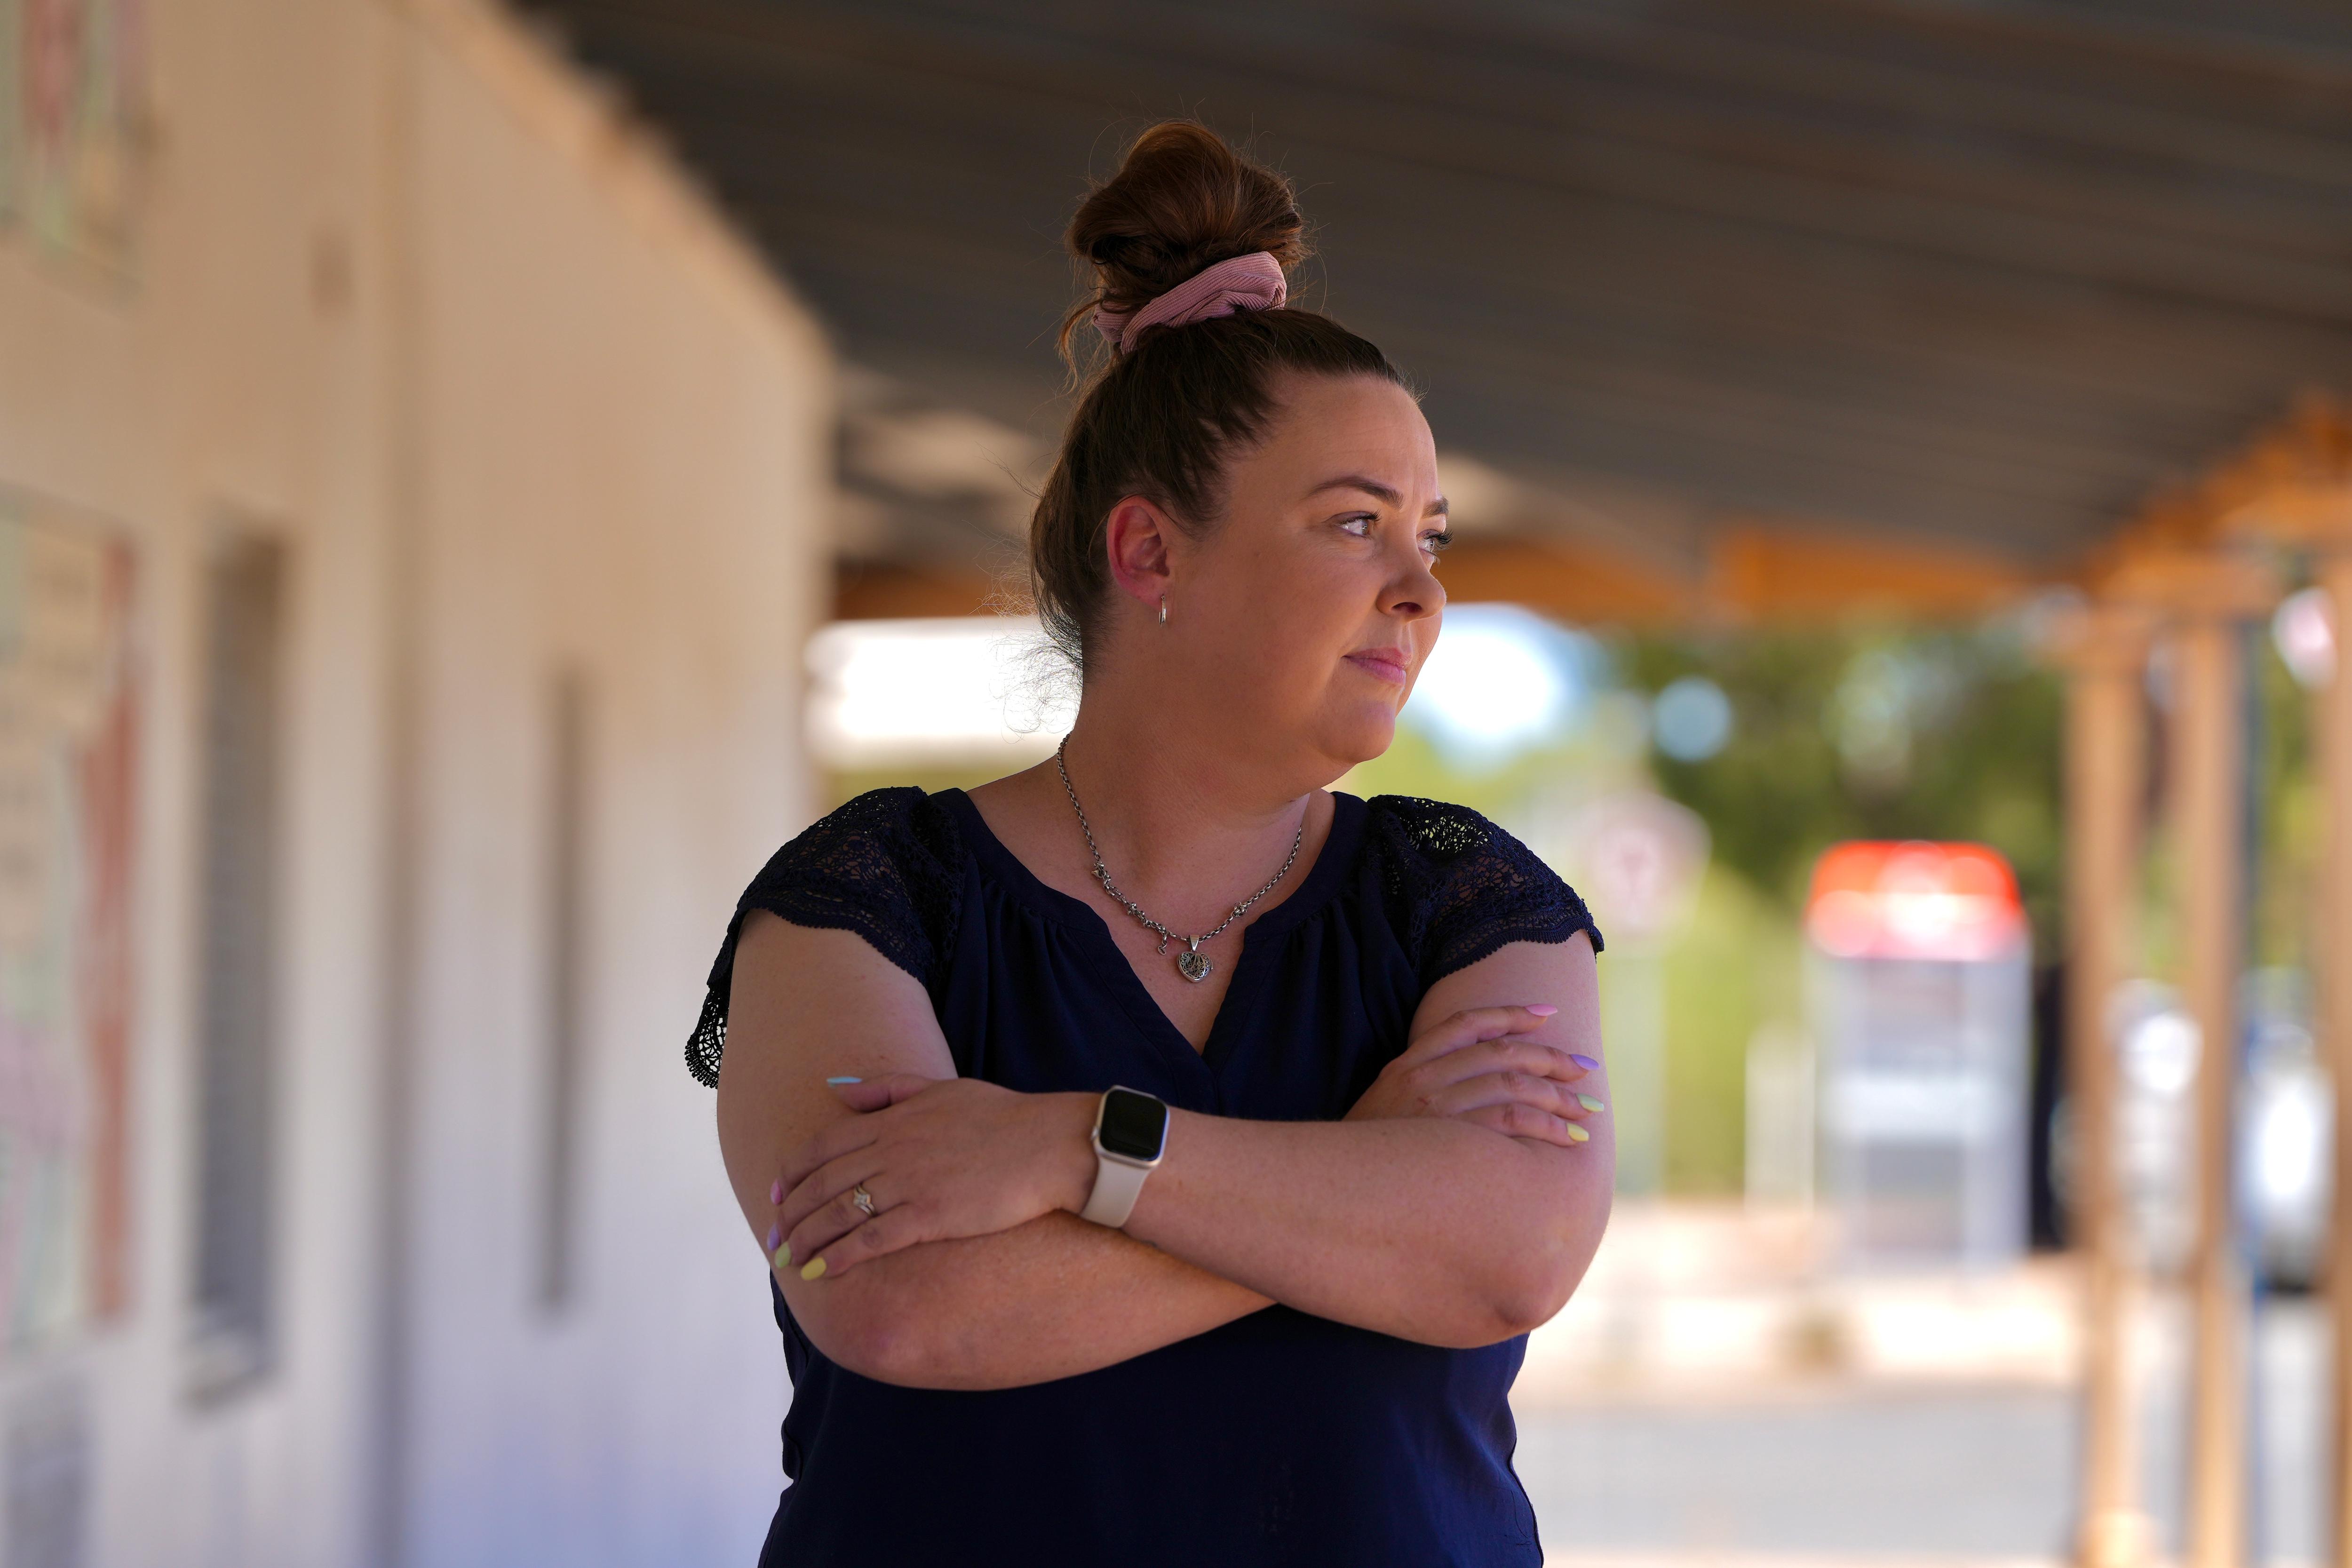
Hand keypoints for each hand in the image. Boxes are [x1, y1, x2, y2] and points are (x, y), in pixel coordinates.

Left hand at [768, 1076, 1095, 1280]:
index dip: (792, 1172)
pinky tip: (823, 1271)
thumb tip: (836, 1090)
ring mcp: (910, 1183)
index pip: (824, 1145)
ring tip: (789, 1260)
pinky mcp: (930, 1216)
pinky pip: (872, 1239)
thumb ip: (887, 1090)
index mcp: (894, 1118)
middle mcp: (893, 1149)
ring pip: (840, 1213)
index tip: (775, 1193)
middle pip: (823, 1183)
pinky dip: (841, 1256)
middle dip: (791, 1213)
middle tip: (775, 1238)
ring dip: (807, 1238)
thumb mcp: (942, 1089)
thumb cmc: (1003, 1116)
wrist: (1050, 1144)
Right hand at [1345, 1005, 1602, 1148]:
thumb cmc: (1367, 1155)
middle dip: (1552, 1059)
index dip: (1511, 1014)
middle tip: (1586, 1070)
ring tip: (1586, 1111)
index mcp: (1407, 1064)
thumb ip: (1423, 1085)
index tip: (1549, 1013)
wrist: (1333, 1191)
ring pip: (1513, 1086)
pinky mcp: (1448, 1139)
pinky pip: (1510, 1121)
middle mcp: (1422, 1078)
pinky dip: (1545, 1124)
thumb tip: (1475, 1082)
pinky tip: (1567, 1136)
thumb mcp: (1385, 1108)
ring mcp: (1435, 1108)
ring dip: (1558, 1096)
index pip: (1466, 1023)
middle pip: (1501, 1054)